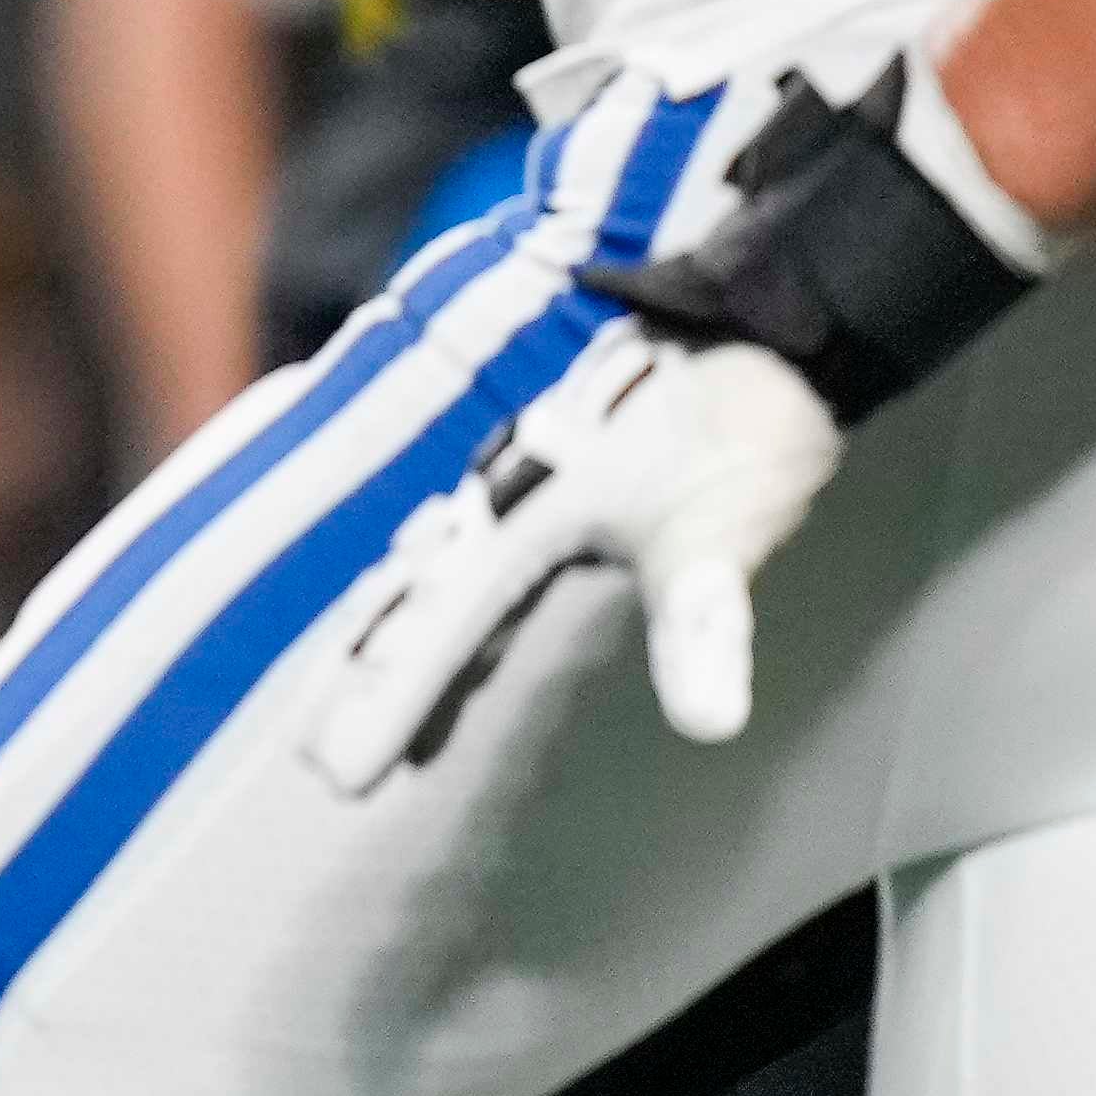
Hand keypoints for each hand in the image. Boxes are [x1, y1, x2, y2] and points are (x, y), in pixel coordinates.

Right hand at [295, 317, 846, 787]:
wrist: (777, 323)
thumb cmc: (740, 423)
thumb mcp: (719, 534)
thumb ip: (701, 629)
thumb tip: (710, 722)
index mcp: (525, 510)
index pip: (439, 624)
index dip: (388, 699)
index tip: (337, 771)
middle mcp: (508, 493)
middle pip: (416, 598)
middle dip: (366, 676)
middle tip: (317, 753)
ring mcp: (532, 483)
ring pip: (441, 573)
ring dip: (402, 642)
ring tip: (366, 709)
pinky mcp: (567, 481)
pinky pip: (488, 557)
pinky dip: (463, 611)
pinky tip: (462, 640)